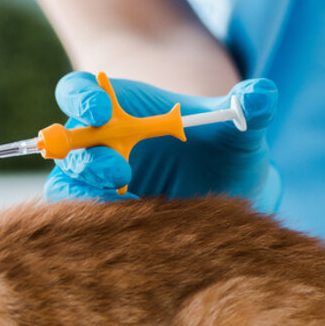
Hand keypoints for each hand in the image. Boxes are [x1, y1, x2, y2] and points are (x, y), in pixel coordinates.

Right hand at [44, 71, 280, 210]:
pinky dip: (99, 227)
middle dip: (85, 158)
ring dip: (86, 196)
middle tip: (120, 172)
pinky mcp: (100, 217)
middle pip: (64, 143)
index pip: (79, 93)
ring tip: (129, 207)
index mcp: (116, 107)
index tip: (101, 111)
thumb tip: (259, 96)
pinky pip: (81, 222)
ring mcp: (94, 181)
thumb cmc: (223, 148)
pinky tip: (138, 232)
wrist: (222, 190)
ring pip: (66, 187)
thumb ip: (249, 108)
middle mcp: (96, 142)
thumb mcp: (239, 127)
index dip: (81, 99)